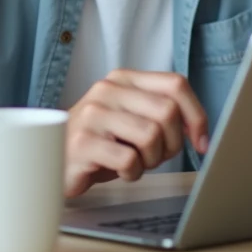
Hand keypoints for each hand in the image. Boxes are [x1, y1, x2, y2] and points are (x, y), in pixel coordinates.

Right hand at [64, 69, 208, 197]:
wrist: (50, 160)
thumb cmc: (100, 144)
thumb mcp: (131, 119)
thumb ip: (161, 114)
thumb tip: (200, 130)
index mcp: (124, 78)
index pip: (176, 84)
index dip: (197, 115)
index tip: (201, 142)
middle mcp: (107, 89)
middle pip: (167, 111)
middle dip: (173, 144)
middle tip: (157, 157)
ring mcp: (93, 114)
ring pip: (151, 136)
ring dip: (151, 160)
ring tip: (135, 163)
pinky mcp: (82, 142)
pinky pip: (129, 159)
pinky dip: (132, 173)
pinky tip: (120, 171)